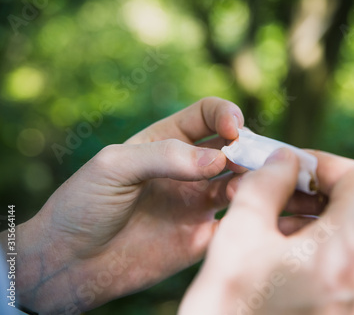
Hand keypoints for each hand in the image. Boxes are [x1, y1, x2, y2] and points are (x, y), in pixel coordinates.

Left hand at [0, 97, 244, 312]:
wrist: (70, 263)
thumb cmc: (83, 205)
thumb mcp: (114, 166)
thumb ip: (166, 156)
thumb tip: (219, 159)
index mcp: (167, 141)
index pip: (208, 115)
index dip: (226, 115)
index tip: (234, 130)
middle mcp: (189, 168)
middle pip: (235, 147)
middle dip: (253, 148)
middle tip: (260, 159)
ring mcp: (197, 202)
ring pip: (243, 183)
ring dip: (257, 180)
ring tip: (259, 187)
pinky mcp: (202, 236)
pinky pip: (236, 222)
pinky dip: (253, 215)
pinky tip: (257, 215)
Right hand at [179, 148, 353, 314]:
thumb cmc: (227, 309)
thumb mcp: (239, 234)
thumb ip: (267, 183)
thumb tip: (286, 159)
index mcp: (349, 254)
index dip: (327, 163)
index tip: (295, 166)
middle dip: (341, 187)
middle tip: (299, 187)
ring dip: (337, 213)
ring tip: (286, 217)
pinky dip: (336, 242)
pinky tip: (292, 248)